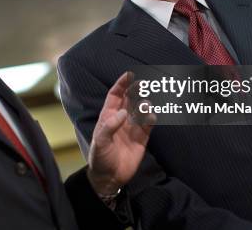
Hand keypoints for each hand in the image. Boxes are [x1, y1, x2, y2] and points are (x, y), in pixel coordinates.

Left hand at [86, 72, 154, 194]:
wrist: (109, 178)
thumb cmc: (100, 158)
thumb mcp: (100, 142)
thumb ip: (110, 126)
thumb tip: (123, 112)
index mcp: (108, 116)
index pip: (115, 95)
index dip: (122, 84)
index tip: (129, 74)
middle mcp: (121, 119)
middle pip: (130, 99)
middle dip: (136, 89)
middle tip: (143, 83)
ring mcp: (132, 128)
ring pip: (141, 110)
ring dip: (144, 104)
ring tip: (146, 103)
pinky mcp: (142, 138)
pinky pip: (148, 125)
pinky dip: (151, 118)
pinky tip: (151, 116)